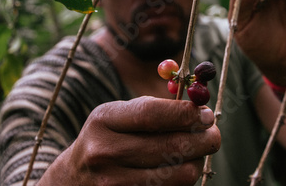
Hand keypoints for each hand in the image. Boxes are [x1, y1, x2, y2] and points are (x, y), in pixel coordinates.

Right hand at [39, 96, 219, 185]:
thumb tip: (199, 108)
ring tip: (195, 153)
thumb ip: (152, 110)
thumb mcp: (115, 117)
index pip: (153, 114)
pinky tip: (178, 169)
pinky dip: (182, 180)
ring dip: (196, 162)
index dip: (186, 113)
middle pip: (172, 146)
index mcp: (104, 120)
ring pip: (179, 174)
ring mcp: (115, 183)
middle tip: (213, 134)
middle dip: (204, 138)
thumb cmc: (104, 141)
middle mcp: (106, 152)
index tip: (206, 114)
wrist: (72, 182)